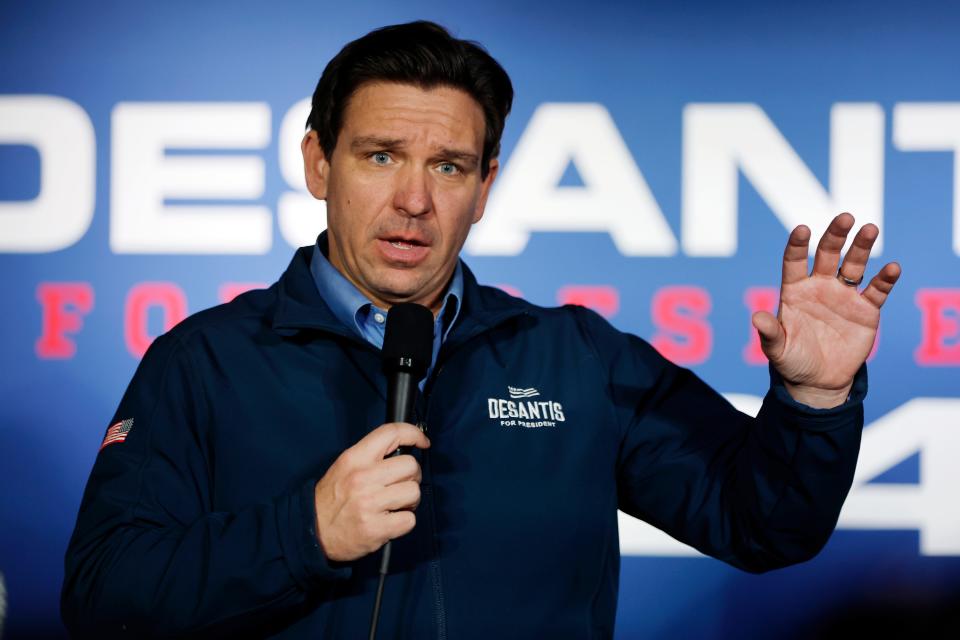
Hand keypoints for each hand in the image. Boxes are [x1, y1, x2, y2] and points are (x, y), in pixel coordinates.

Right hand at [314, 422, 429, 561]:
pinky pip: (409, 520)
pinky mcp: (376, 529)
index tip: (422, 442)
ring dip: (409, 500)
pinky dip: (404, 521)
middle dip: (412, 476)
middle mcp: (362, 478)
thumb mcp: (344, 466)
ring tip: (394, 504)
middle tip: (400, 484)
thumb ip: (371, 456)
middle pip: (411, 465)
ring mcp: (369, 504)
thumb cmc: (331, 499)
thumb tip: (403, 449)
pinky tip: (389, 520)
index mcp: (355, 459)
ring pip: (413, 492)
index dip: (413, 433)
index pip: (391, 433)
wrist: (313, 531)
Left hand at [752, 212, 900, 407]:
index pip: (795, 262)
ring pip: (854, 265)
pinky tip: (892, 268)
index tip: (802, 229)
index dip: (798, 245)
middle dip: (835, 235)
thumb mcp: (777, 349)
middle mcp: (820, 287)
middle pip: (828, 255)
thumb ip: (769, 333)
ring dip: (862, 247)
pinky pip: (877, 290)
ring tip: (870, 229)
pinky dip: (885, 279)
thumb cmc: (793, 361)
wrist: (819, 381)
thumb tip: (756, 317)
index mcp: (795, 291)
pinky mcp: (866, 310)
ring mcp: (844, 296)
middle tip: (845, 217)